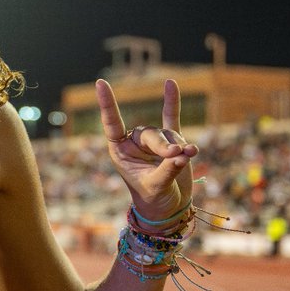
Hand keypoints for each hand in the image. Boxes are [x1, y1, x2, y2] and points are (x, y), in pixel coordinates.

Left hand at [95, 78, 196, 219]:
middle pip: (150, 134)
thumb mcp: (156, 187)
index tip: (100, 83)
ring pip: (168, 135)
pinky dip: (172, 102)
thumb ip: (167, 170)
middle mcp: (134, 143)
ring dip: (180, 146)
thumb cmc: (154, 199)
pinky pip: (171, 117)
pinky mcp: (172, 141)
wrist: (169, 207)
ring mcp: (153, 141)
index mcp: (120, 151)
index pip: (112, 124)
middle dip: (164, 146)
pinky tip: (170, 84)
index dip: (107, 104)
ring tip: (189, 157)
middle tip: (176, 156)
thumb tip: (182, 153)